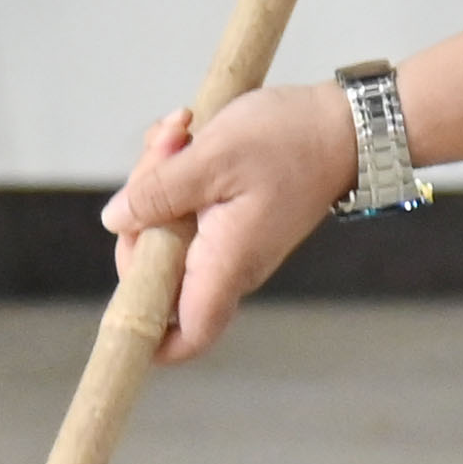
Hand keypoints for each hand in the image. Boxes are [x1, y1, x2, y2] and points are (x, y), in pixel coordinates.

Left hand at [98, 83, 358, 361]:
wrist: (347, 125)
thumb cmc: (291, 141)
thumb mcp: (213, 156)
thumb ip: (158, 192)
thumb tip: (115, 221)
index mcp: (226, 263)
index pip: (185, 337)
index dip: (147, 336)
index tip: (121, 298)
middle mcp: (228, 265)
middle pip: (156, 270)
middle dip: (139, 213)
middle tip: (159, 156)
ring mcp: (230, 243)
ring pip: (166, 232)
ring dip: (157, 181)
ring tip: (179, 132)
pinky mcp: (230, 220)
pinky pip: (186, 210)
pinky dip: (177, 174)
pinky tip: (188, 134)